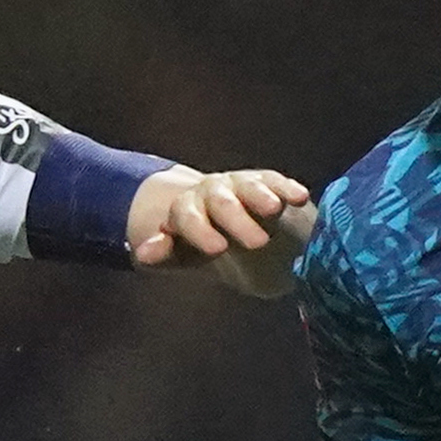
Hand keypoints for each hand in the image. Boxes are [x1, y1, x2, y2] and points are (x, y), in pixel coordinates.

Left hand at [130, 166, 314, 295]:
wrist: (242, 236)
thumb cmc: (213, 249)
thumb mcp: (189, 257)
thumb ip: (168, 255)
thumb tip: (142, 254)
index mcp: (188, 210)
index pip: (186, 215)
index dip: (200, 230)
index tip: (218, 249)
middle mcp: (213, 192)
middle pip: (220, 201)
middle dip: (236, 219)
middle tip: (257, 243)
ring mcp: (242, 185)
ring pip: (248, 187)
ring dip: (260, 197)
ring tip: (274, 210)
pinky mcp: (270, 183)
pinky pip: (277, 183)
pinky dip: (287, 189)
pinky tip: (298, 198)